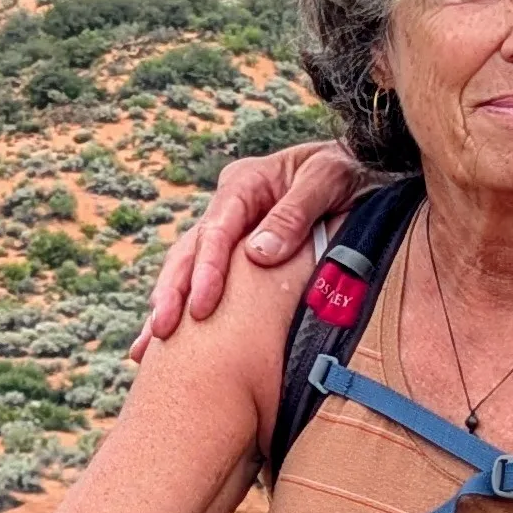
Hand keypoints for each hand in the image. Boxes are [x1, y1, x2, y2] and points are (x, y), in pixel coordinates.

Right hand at [141, 140, 372, 346]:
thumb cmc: (347, 169)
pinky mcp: (238, 251)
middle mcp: (229, 206)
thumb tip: (257, 255)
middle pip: (189, 251)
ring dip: (169, 304)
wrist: (362, 168)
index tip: (201, 307)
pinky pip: (206, 278)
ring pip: (187, 267)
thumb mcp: (327, 180)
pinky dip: (187, 306)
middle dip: (172, 292)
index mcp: (245, 184)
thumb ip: (294, 214)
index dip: (205, 271)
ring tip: (150, 345)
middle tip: (162, 332)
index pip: (215, 231)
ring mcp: (230, 229)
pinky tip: (171, 341)